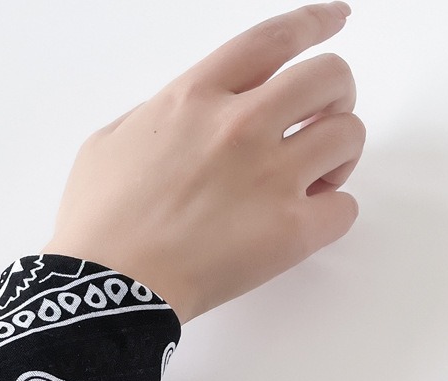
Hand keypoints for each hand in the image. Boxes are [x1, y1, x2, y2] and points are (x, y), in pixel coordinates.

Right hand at [42, 2, 362, 324]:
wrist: (107, 288)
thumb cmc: (98, 226)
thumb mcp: (107, 143)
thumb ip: (156, 117)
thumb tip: (183, 120)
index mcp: (195, 98)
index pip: (274, 39)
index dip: (314, 23)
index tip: (335, 20)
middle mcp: (241, 126)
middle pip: (328, 77)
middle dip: (336, 96)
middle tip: (321, 122)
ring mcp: (270, 178)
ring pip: (348, 136)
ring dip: (338, 155)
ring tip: (312, 181)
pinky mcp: (289, 231)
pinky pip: (344, 208)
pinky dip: (331, 213)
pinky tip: (303, 223)